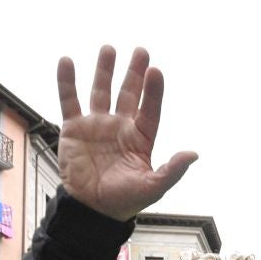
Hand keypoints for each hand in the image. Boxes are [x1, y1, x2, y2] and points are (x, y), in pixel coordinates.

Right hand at [57, 46, 197, 220]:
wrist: (91, 210)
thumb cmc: (124, 201)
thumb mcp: (153, 187)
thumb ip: (173, 170)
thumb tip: (194, 154)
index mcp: (140, 138)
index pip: (149, 109)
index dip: (153, 91)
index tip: (155, 71)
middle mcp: (120, 127)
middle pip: (128, 93)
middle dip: (134, 72)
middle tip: (141, 51)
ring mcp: (96, 125)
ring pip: (101, 91)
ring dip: (105, 70)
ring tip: (109, 49)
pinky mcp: (74, 128)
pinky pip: (69, 100)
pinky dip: (66, 81)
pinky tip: (67, 61)